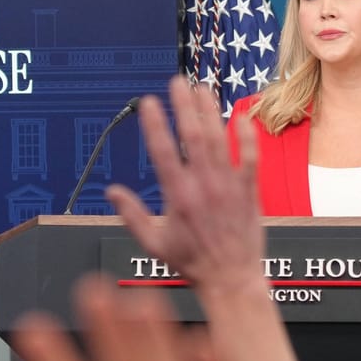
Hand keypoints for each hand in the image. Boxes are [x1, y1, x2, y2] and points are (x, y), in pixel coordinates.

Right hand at [108, 76, 264, 297]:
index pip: (162, 152)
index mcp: (177, 197)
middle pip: (192, 137)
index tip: (149, 102)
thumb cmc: (193, 264)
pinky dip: (245, 136)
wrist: (231, 279)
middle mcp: (203, 187)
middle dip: (184, 106)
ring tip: (203, 88)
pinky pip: (249, 157)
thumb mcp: (153, 244)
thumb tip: (112, 191)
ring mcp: (228, 187)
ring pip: (218, 140)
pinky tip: (240, 116)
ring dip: (210, 112)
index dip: (155, 124)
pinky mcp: (249, 191)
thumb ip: (131, 215)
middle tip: (177, 81)